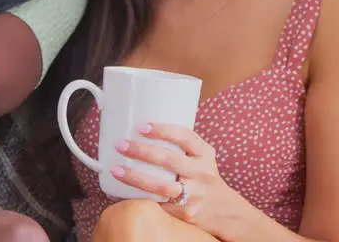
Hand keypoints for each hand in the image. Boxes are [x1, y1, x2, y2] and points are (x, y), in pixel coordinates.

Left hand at [111, 123, 248, 237]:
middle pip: (168, 159)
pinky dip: (139, 197)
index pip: (185, 136)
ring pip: (160, 186)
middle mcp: (201, 172)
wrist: (222, 209)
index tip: (141, 127)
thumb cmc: (203, 176)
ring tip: (116, 169)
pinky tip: (123, 191)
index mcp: (205, 154)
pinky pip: (158, 203)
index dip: (162, 130)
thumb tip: (143, 129)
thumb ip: (182, 145)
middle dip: (141, 151)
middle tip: (121, 145)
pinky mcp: (184, 212)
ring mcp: (193, 194)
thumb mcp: (202, 157)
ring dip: (135, 177)